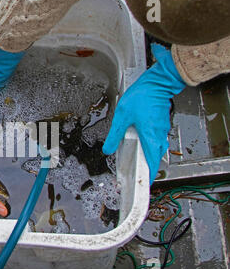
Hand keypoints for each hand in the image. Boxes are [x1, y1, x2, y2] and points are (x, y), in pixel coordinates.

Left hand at [102, 44, 186, 183]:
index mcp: (150, 137)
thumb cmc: (141, 97)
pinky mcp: (161, 124)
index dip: (147, 176)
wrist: (157, 82)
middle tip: (138, 176)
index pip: (150, 163)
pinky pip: (157, 141)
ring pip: (157, 149)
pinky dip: (150, 147)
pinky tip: (140, 144)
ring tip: (138, 162)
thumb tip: (107, 150)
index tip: (143, 185)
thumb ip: (114, 135)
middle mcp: (158, 136)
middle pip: (155, 158)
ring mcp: (162, 130)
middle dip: (147, 168)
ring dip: (149, 157)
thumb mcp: (122, 117)